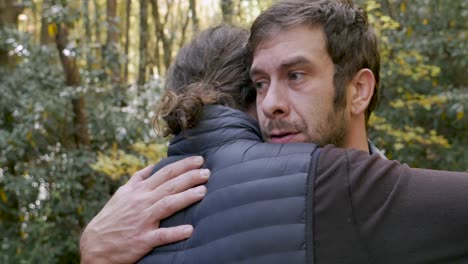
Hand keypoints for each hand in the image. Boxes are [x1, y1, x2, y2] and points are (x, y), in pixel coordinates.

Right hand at [80, 156, 209, 263]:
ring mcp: (142, 221)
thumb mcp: (122, 194)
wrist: (94, 245)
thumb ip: (138, 180)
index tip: (198, 160)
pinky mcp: (142, 240)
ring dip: (186, 197)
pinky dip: (175, 232)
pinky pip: (161, 235)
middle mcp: (141, 202)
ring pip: (167, 204)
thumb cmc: (111, 218)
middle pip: (169, 185)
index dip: (183, 165)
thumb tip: (153, 166)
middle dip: (190, 176)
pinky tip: (189, 230)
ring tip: (203, 191)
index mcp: (138, 191)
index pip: (164, 173)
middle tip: (207, 172)